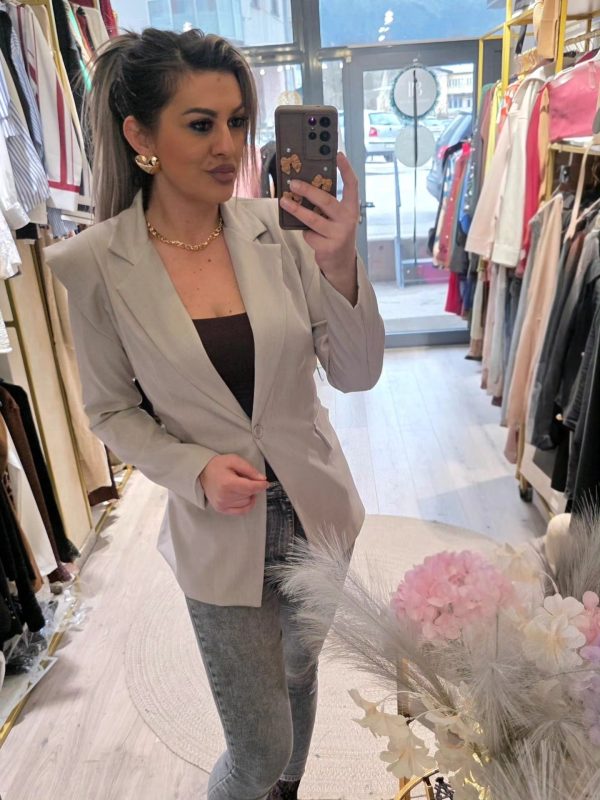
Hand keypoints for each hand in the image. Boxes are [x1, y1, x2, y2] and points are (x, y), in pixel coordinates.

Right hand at [199, 455, 269, 514]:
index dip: (261, 485)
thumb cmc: (218, 465)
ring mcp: (222, 504)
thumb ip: (249, 469)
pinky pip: (242, 511)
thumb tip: (262, 479)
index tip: (265, 483)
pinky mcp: (222, 509)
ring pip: (247, 503)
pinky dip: (246, 504)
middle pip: (250, 495)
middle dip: (253, 487)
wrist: (202, 473)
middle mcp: (224, 496)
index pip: (251, 488)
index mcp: (228, 483)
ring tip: (240, 486)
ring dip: (248, 495)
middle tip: (245, 479)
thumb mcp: (234, 460)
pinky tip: (245, 497)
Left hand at [279, 152, 358, 301]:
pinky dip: (306, 233)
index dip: (346, 169)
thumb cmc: (336, 234)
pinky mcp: (328, 247)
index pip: (352, 185)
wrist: (341, 262)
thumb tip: (305, 188)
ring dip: (296, 209)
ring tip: (284, 201)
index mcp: (352, 209)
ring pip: (313, 219)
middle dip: (308, 190)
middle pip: (326, 200)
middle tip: (294, 183)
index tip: (338, 155)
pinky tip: (309, 234)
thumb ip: (328, 206)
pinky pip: (309, 235)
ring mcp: (338, 234)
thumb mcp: (337, 218)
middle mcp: (348, 220)